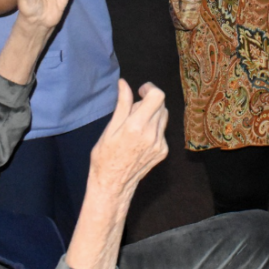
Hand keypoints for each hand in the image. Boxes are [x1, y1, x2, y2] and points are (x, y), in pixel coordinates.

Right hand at [88, 80, 169, 197]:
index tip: (141, 91)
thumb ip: (122, 105)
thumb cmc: (105, 157)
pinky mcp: (163, 151)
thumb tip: (124, 84)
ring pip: (163, 117)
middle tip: (132, 111)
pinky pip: (162, 130)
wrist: (113, 185)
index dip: (150, 89)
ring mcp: (160, 144)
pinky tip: (140, 138)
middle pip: (161, 105)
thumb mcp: (110, 129)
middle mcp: (152, 134)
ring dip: (152, 114)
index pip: (157, 97)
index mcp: (137, 127)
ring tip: (135, 125)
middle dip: (148, 102)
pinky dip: (154, 127)